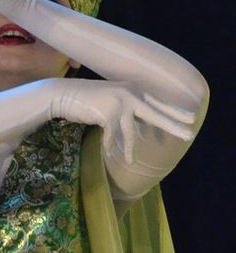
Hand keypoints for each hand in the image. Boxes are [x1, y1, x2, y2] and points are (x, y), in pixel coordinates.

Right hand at [49, 81, 195, 165]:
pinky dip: (109, 144)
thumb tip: (145, 120)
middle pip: (156, 114)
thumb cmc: (85, 99)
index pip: (158, 103)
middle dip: (173, 125)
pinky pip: (112, 134)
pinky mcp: (108, 113)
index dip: (174, 112)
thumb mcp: (112, 99)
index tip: (190, 118)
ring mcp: (119, 103)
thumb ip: (129, 107)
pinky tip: (108, 153)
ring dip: (129, 148)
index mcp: (133, 89)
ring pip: (131, 130)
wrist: (61, 94)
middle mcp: (130, 94)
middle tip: (189, 135)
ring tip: (131, 162)